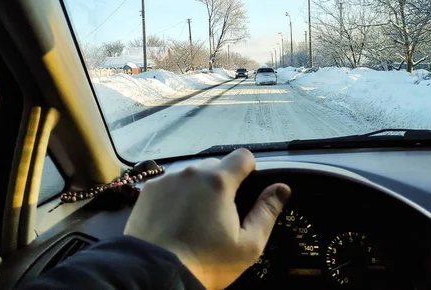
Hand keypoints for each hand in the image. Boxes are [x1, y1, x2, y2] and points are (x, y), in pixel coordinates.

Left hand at [124, 148, 290, 289]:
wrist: (156, 274)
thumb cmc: (207, 261)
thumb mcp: (248, 245)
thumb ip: (267, 211)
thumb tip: (282, 188)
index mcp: (219, 180)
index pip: (243, 156)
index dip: (249, 170)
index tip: (246, 192)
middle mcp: (191, 172)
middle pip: (216, 165)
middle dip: (222, 183)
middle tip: (220, 214)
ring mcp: (167, 179)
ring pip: (191, 174)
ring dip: (198, 188)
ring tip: (194, 219)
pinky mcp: (148, 190)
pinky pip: (170, 184)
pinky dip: (176, 196)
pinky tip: (174, 219)